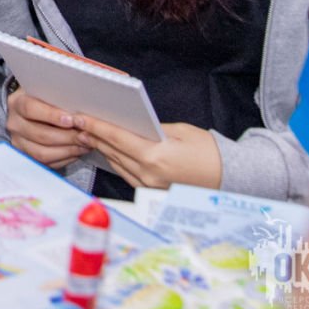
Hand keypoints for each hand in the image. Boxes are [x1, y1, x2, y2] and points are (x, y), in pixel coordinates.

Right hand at [6, 88, 88, 168]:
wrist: (28, 112)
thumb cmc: (42, 100)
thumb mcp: (46, 92)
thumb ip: (58, 98)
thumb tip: (78, 112)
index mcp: (17, 103)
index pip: (31, 109)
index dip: (52, 115)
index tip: (71, 120)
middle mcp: (14, 124)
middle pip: (40, 134)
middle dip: (67, 137)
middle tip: (85, 135)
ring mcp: (18, 142)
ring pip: (43, 153)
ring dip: (68, 150)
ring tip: (85, 144)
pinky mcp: (26, 156)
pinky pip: (47, 163)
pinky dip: (65, 159)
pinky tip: (77, 151)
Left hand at [74, 117, 221, 190]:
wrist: (231, 179)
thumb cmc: (209, 151)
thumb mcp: (180, 131)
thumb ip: (151, 129)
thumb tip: (129, 125)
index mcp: (155, 156)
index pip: (116, 138)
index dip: (95, 126)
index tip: (80, 117)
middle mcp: (148, 174)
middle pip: (112, 151)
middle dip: (93, 135)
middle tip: (77, 122)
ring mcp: (149, 186)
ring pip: (116, 163)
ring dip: (101, 148)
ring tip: (87, 134)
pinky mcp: (152, 191)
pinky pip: (126, 173)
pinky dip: (115, 160)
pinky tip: (108, 150)